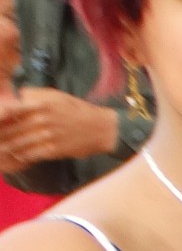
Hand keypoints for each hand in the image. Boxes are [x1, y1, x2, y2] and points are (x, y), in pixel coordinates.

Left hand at [0, 88, 120, 169]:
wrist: (102, 128)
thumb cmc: (77, 109)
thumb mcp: (56, 95)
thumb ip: (34, 95)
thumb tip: (15, 96)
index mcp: (40, 103)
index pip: (9, 110)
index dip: (0, 118)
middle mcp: (42, 119)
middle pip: (10, 129)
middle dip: (1, 135)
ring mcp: (47, 135)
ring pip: (17, 143)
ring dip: (7, 147)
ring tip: (1, 149)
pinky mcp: (53, 150)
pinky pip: (30, 154)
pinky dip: (21, 156)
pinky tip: (17, 156)